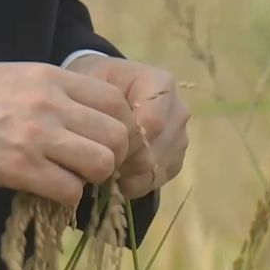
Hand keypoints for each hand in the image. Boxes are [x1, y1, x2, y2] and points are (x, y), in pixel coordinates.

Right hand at [0, 62, 136, 204]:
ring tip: (77, 176)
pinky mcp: (22, 169)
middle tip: (98, 162)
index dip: (123, 125)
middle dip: (114, 155)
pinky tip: (55, 189)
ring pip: (101, 164)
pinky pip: (70, 190)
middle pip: (117, 136)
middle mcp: (53, 105)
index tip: (111, 138)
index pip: (116, 102)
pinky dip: (69, 196)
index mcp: (56, 78)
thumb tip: (101, 119)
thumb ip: (65, 92)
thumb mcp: (27, 76)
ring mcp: (39, 137)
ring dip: (94, 177)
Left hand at [67, 56, 190, 198]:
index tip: (98, 146)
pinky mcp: (176, 158)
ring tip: (104, 168)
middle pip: (153, 151)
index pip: (152, 122)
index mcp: (161, 85)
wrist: (103, 92)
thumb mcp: (90, 85)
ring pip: (155, 169)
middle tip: (96, 162)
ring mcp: (179, 137)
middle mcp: (177, 111)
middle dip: (122, 162)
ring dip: (127, 175)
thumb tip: (106, 147)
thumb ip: (99, 108)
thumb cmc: (94, 86)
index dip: (124, 141)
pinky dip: (135, 184)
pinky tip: (117, 176)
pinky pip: (158, 180)